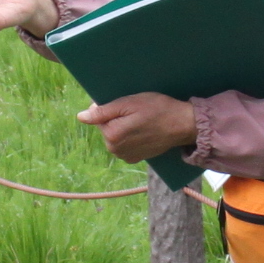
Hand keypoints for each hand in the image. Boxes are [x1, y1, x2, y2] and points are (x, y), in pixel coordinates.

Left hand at [78, 91, 196, 162]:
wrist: (182, 125)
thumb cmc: (157, 109)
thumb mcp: (129, 103)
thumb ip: (103, 111)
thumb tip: (81, 117)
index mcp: (111, 134)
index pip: (98, 117)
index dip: (110, 108)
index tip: (126, 105)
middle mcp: (115, 149)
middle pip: (106, 128)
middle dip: (116, 119)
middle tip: (135, 112)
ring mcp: (125, 156)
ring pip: (115, 136)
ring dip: (123, 128)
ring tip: (141, 120)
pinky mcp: (135, 158)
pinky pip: (124, 144)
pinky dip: (130, 137)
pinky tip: (143, 130)